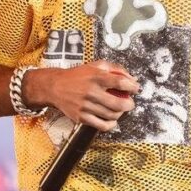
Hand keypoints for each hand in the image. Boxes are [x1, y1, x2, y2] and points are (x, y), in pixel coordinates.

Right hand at [25, 60, 139, 131]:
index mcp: (96, 77)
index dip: (132, 86)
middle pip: (118, 103)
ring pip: (112, 115)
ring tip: (120, 109)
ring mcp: (85, 106)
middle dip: (129, 104)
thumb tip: (132, 79)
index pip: (120, 82)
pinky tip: (112, 119)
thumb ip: (115, 69)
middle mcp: (91, 92)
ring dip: (120, 113)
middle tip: (130, 102)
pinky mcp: (81, 117)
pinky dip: (111, 124)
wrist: (55, 86)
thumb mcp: (96, 65)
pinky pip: (101, 125)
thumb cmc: (78, 75)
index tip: (136, 88)